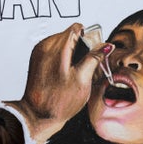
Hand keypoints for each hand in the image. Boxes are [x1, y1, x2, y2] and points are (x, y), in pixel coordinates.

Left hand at [6, 23, 112, 143]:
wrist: (37, 114)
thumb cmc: (59, 101)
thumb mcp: (82, 80)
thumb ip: (94, 58)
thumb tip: (106, 46)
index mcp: (56, 48)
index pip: (76, 29)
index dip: (88, 38)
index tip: (92, 53)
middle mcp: (45, 46)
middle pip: (69, 34)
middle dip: (80, 47)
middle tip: (83, 67)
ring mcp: (39, 52)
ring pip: (62, 42)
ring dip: (71, 52)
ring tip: (74, 72)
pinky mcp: (37, 59)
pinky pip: (54, 50)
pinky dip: (63, 57)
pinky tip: (65, 73)